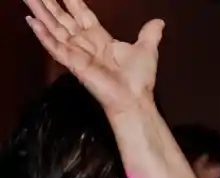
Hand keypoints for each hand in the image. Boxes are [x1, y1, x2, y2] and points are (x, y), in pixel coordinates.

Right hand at [24, 0, 162, 117]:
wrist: (134, 98)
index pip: (80, 13)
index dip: (71, 0)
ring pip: (53, 27)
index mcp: (99, 37)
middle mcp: (84, 42)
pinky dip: (43, 34)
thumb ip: (149, 34)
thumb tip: (159, 21)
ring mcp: (76, 52)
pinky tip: (32, 21)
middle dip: (49, 3)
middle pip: (62, 17)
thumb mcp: (146, 49)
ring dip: (40, 12)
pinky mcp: (72, 63)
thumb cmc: (139, 78)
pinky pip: (54, 46)